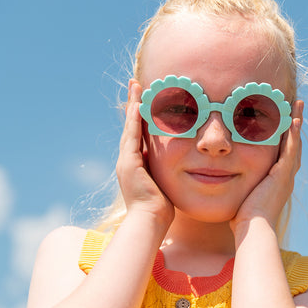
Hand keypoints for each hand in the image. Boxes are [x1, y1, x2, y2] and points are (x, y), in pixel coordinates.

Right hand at [116, 79, 174, 226]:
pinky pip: (132, 137)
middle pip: (131, 126)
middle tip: (136, 85)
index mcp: (135, 165)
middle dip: (134, 105)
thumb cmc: (161, 209)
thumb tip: (181, 166)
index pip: (139, 135)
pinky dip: (135, 120)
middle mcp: (127, 161)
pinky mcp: (129, 164)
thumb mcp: (165, 184)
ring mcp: (126, 162)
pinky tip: (139, 105)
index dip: (141, 117)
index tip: (145, 100)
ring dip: (133, 106)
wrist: (150, 221)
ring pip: (130, 127)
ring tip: (136, 87)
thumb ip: (168, 172)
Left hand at [230, 100, 302, 237]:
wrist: (253, 229)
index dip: (285, 140)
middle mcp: (286, 178)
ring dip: (296, 123)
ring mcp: (286, 176)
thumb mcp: (242, 201)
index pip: (284, 157)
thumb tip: (226, 191)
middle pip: (293, 147)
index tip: (284, 124)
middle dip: (294, 127)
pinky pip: (290, 149)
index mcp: (278, 184)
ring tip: (297, 106)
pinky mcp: (282, 174)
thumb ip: (239, 192)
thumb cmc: (244, 222)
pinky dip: (293, 133)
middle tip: (296, 109)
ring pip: (294, 144)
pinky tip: (293, 118)